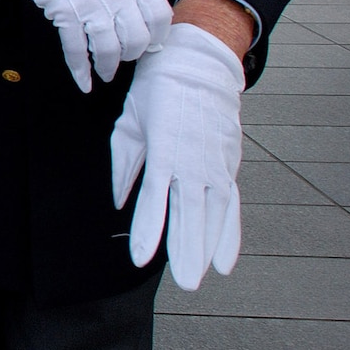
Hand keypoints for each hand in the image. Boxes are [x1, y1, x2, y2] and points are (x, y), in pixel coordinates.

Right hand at [0, 0, 171, 90]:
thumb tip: (146, 24)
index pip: (160, 17)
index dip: (156, 36)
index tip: (148, 44)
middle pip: (137, 38)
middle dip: (131, 55)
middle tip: (123, 57)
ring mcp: (91, 3)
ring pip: (109, 49)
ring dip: (107, 67)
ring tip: (105, 72)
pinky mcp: (66, 13)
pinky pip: (77, 50)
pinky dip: (80, 70)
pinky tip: (83, 80)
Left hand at [110, 22, 244, 289]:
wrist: (195, 65)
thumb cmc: (154, 93)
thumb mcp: (128, 123)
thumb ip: (124, 166)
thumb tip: (118, 202)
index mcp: (163, 150)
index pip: (154, 199)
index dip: (148, 229)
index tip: (140, 258)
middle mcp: (192, 162)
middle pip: (190, 214)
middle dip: (186, 250)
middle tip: (184, 284)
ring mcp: (214, 164)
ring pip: (213, 214)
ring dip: (207, 247)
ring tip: (199, 277)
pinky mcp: (228, 165)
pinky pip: (231, 205)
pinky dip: (229, 233)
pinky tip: (224, 260)